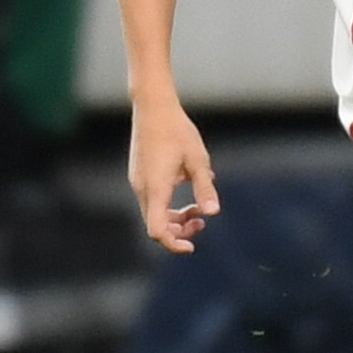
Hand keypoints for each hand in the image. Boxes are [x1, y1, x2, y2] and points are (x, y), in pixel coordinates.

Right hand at [129, 96, 219, 251]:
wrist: (153, 107)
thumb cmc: (177, 131)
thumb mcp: (198, 160)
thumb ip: (205, 187)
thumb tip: (213, 213)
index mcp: (156, 188)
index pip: (157, 231)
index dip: (173, 244)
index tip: (192, 246)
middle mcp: (143, 189)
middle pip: (156, 225)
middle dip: (179, 230)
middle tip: (201, 221)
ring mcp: (138, 182)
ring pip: (154, 213)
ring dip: (175, 216)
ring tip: (198, 209)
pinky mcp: (140, 175)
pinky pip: (153, 199)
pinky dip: (169, 203)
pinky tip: (188, 184)